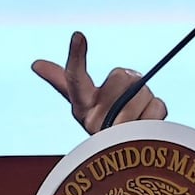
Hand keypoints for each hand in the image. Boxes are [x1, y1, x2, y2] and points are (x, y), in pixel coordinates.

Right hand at [32, 31, 167, 133]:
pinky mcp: (141, 136)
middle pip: (121, 76)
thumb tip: (36, 64)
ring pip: (143, 91)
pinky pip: (159, 105)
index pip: (74, 79)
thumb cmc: (102, 124)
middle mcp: (94, 120)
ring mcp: (117, 131)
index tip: (78, 35)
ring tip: (135, 117)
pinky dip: (157, 110)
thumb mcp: (82, 101)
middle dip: (128, 83)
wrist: (122, 160)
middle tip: (124, 102)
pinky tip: (146, 125)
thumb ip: (61, 80)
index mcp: (80, 106)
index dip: (76, 56)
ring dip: (145, 99)